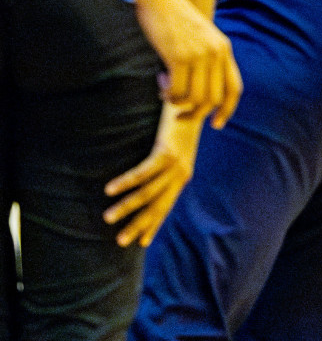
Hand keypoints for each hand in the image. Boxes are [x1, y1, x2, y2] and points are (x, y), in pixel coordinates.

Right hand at [103, 103, 204, 247]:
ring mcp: (176, 162)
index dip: (154, 224)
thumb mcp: (174, 147)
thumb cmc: (181, 122)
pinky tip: (109, 189)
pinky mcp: (167, 151)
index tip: (142, 241)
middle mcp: (181, 172)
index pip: (166, 206)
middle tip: (120, 242)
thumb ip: (164, 161)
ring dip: (127, 206)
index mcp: (182, 174)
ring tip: (108, 218)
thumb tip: (149, 173)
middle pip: (158, 205)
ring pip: (149, 192)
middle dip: (139, 225)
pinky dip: (127, 181)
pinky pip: (144, 171)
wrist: (194, 98)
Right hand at [129, 0, 241, 127]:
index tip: (216, 124)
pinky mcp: (179, 56)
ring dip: (179, 105)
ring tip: (167, 97)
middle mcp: (216, 53)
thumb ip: (207, 58)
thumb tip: (202, 91)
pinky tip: (161, 88)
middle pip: (214, 99)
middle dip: (197, 114)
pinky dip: (168, 96)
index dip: (228, 110)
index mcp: (225, 49)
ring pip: (196, 98)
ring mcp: (200, 55)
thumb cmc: (176, 19)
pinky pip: (178, 91)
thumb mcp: (202, 37)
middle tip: (180, 117)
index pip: (235, 88)